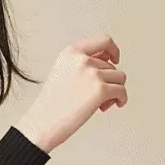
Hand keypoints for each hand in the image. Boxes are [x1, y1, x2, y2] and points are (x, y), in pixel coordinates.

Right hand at [15, 36, 127, 153]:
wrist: (43, 123)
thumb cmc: (51, 104)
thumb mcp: (62, 72)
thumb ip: (82, 64)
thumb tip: (109, 63)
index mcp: (72, 52)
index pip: (103, 41)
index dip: (113, 50)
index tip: (115, 59)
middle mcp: (83, 60)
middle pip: (112, 66)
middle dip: (109, 81)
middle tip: (100, 97)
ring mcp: (92, 74)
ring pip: (120, 78)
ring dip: (115, 91)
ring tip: (103, 103)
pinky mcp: (100, 90)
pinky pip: (121, 91)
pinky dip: (122, 99)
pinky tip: (116, 104)